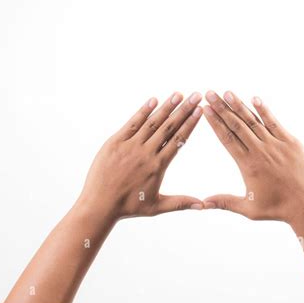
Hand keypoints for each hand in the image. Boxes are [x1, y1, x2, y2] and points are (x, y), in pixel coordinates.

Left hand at [76, 92, 203, 224]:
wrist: (100, 205)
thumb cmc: (129, 207)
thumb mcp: (157, 207)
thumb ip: (181, 203)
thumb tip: (203, 206)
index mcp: (158, 166)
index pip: (178, 140)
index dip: (190, 123)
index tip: (200, 111)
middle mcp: (146, 153)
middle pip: (169, 127)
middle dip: (184, 110)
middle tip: (195, 96)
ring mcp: (130, 146)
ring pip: (152, 122)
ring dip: (166, 107)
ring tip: (178, 95)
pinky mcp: (115, 142)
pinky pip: (132, 123)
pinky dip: (143, 111)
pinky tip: (153, 100)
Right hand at [202, 90, 303, 225]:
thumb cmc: (278, 209)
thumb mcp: (248, 208)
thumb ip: (225, 202)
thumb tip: (202, 203)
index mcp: (248, 165)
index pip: (227, 138)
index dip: (215, 122)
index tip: (205, 109)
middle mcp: (261, 151)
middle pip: (237, 125)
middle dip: (222, 108)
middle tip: (210, 93)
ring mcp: (277, 145)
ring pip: (254, 121)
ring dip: (240, 106)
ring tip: (227, 93)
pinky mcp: (292, 143)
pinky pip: (275, 123)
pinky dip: (264, 111)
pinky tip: (255, 99)